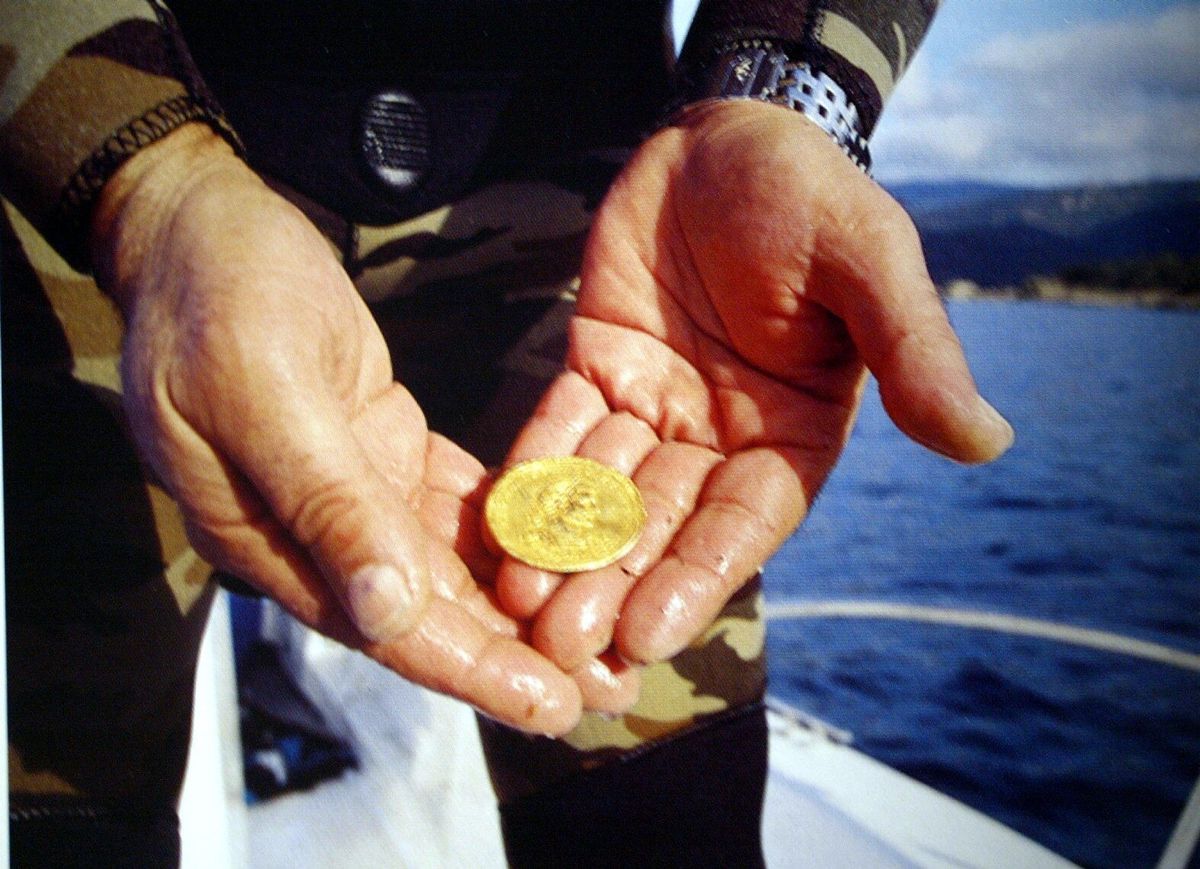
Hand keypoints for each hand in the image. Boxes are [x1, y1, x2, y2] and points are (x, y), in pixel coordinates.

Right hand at [91, 124, 586, 733]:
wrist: (199, 223)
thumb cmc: (218, 293)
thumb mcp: (265, 388)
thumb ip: (324, 502)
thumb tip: (387, 613)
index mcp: (270, 536)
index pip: (383, 626)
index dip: (471, 669)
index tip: (552, 705)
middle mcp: (314, 531)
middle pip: (428, 611)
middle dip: (517, 652)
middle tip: (608, 686)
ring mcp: (351, 490)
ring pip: (448, 566)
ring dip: (523, 602)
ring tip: (607, 630)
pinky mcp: (380, 448)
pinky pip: (453, 505)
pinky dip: (509, 528)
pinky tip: (572, 547)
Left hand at [495, 101, 1013, 669]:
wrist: (724, 134)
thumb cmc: (810, 193)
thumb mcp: (870, 261)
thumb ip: (914, 351)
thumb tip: (987, 440)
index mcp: (793, 434)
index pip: (743, 522)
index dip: (698, 577)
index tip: (651, 633)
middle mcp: (721, 438)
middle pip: (663, 527)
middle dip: (615, 583)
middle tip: (565, 646)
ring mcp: (654, 408)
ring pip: (604, 493)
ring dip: (563, 548)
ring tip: (518, 604)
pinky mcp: (597, 369)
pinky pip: (559, 429)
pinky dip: (531, 475)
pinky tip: (497, 524)